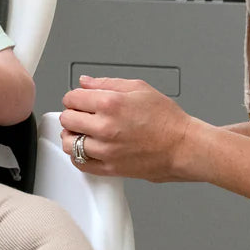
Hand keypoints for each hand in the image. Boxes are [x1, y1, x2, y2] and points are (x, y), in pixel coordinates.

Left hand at [58, 76, 194, 181]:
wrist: (182, 146)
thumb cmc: (167, 120)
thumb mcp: (140, 88)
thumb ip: (107, 83)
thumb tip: (86, 82)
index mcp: (110, 104)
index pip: (72, 98)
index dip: (74, 97)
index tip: (78, 100)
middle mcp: (104, 127)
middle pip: (67, 120)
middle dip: (72, 114)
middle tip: (81, 115)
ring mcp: (105, 150)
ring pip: (68, 143)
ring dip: (71, 135)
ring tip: (81, 132)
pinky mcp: (109, 168)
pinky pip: (80, 163)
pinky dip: (78, 155)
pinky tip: (86, 148)